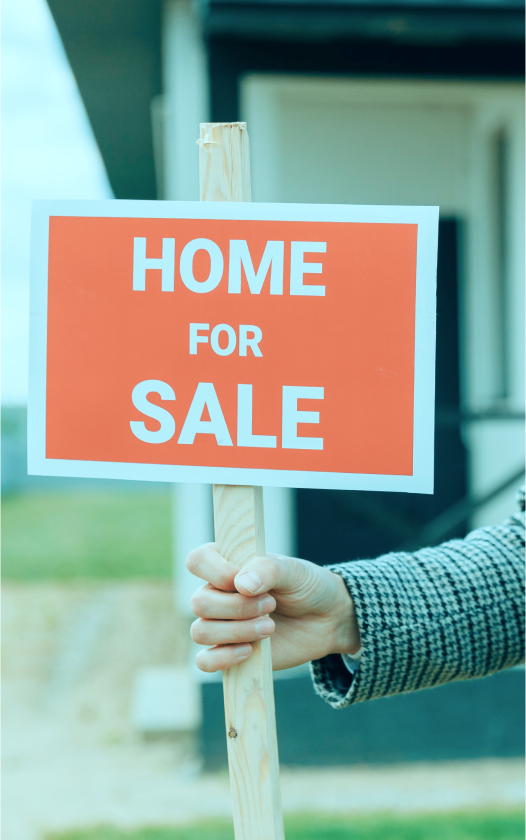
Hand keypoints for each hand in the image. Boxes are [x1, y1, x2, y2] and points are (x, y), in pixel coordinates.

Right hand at [186, 543, 360, 672]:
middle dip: (237, 607)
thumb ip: (268, 569)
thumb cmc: (306, 587)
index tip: (245, 581)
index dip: (217, 572)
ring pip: (200, 632)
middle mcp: (217, 593)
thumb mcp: (294, 571)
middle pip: (199, 602)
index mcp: (227, 564)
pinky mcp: (228, 652)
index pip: (197, 561)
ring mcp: (221, 624)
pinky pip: (204, 661)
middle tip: (271, 605)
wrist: (326, 619)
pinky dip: (223, 658)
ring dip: (237, 631)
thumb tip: (241, 584)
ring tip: (270, 627)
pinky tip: (249, 651)